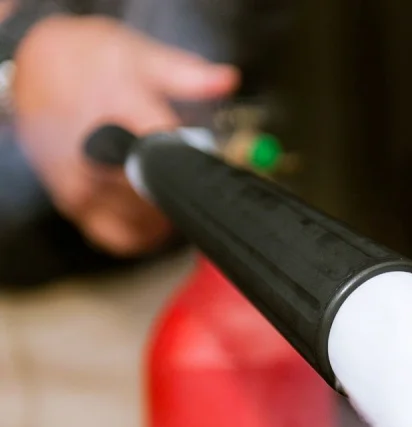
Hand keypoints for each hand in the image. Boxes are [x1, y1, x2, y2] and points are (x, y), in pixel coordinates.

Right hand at [12, 14, 239, 255]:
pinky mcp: (74, 206)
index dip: (195, 163)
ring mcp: (81, 185)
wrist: (34, 71)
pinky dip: (143, 234)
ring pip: (142, 221)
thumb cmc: (90, 62)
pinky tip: (155, 219)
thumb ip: (187, 74)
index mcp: (117, 113)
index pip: (168, 155)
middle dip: (180, 187)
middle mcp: (95, 155)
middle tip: (189, 176)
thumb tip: (227, 80)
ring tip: (172, 190)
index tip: (208, 163)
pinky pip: (118, 237)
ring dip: (166, 213)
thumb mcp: (140, 55)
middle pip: (155, 193)